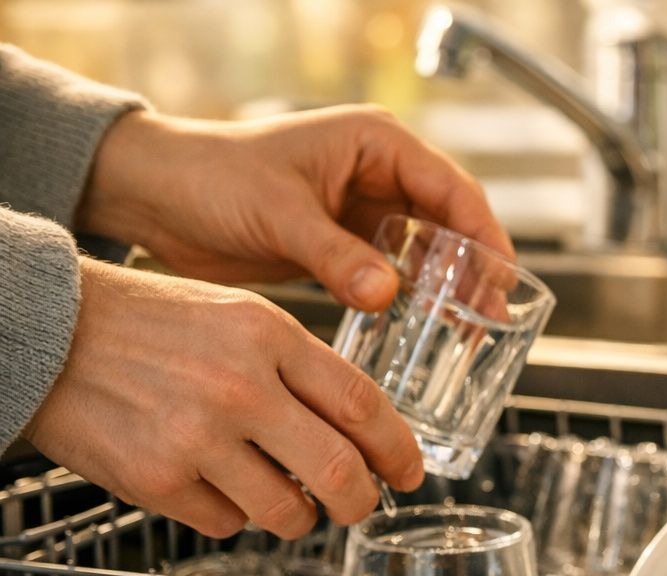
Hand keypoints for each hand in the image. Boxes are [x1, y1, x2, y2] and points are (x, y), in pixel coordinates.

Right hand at [24, 259, 425, 538]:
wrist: (45, 329)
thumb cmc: (146, 322)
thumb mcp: (236, 317)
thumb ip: (299, 365)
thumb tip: (358, 428)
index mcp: (269, 336)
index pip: (363, 406)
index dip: (398, 450)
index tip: (409, 474)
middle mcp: (240, 387)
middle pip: (340, 471)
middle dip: (361, 502)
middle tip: (359, 507)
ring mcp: (197, 437)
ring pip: (287, 512)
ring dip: (297, 518)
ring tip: (287, 504)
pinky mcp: (156, 479)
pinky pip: (225, 523)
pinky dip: (231, 516)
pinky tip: (214, 487)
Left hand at [76, 105, 512, 311]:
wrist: (155, 197)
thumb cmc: (209, 177)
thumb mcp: (279, 214)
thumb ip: (336, 255)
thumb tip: (388, 294)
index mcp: (376, 144)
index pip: (453, 190)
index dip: (485, 236)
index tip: (504, 281)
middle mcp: (379, 175)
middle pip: (452, 224)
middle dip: (476, 270)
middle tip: (492, 318)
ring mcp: (365, 212)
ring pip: (429, 253)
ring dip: (450, 290)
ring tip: (469, 332)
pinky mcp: (346, 246)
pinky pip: (397, 274)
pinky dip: (415, 300)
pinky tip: (427, 329)